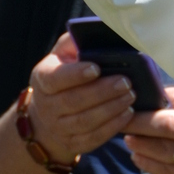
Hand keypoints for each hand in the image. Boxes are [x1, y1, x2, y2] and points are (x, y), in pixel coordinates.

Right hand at [24, 33, 135, 162]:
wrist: (50, 112)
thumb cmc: (65, 74)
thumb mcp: (64, 54)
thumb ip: (76, 42)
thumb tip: (99, 30)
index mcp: (42, 78)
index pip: (55, 78)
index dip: (75, 74)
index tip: (96, 68)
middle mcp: (46, 105)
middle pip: (74, 101)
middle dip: (102, 92)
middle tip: (126, 82)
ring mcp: (57, 128)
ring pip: (84, 121)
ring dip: (110, 109)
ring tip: (131, 96)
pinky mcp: (72, 143)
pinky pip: (92, 138)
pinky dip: (112, 127)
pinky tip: (128, 114)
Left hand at [124, 87, 173, 173]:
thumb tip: (167, 98)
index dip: (152, 96)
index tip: (135, 95)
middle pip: (161, 123)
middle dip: (136, 120)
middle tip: (119, 116)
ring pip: (159, 149)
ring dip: (138, 142)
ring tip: (126, 136)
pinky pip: (166, 171)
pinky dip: (147, 163)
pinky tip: (138, 156)